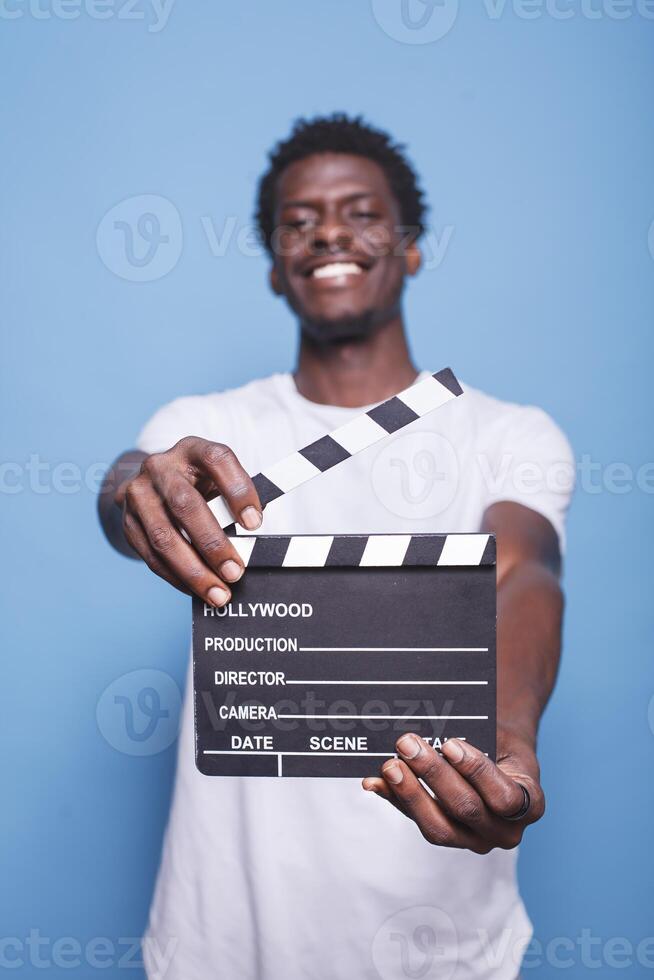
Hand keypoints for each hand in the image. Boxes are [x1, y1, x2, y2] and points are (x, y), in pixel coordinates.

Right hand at [114, 437, 261, 605]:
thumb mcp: (217, 479)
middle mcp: (161, 467)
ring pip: (164, 537)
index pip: (217, 460)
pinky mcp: (128, 522)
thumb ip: (235, 502)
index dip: (238, 490)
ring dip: (194, 571)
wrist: (152, 482)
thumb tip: (255, 543)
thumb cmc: (198, 484)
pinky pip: (151, 556)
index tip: (255, 523)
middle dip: (213, 544)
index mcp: (192, 449)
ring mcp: (139, 494)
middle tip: (235, 572)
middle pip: (185, 504)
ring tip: (218, 593)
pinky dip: (177, 577)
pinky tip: (196, 590)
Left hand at [362, 728, 544, 853]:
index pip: (504, 797)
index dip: (476, 772)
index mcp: (529, 804)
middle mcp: (506, 831)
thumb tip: (428, 731)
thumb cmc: (501, 742)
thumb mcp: (501, 735)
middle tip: (407, 743)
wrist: (500, 757)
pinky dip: (395, 801)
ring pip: (439, 828)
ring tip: (391, 764)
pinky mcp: (447, 836)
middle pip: (466, 809)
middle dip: (433, 775)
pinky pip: (418, 822)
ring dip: (411, 793)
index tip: (450, 744)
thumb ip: (476, 737)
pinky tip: (375, 782)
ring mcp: (475, 840)